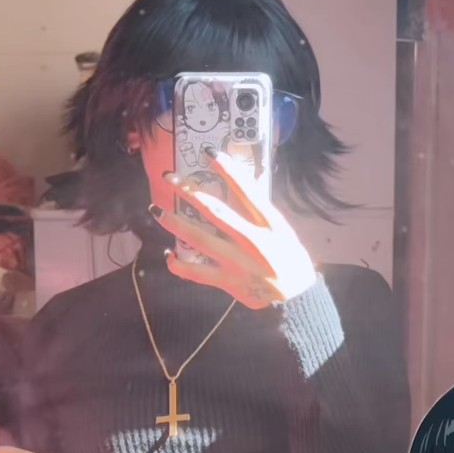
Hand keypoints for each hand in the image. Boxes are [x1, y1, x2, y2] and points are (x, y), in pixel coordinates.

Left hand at [152, 148, 316, 308]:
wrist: (296, 299)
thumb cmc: (291, 260)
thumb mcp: (284, 230)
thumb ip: (262, 210)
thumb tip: (246, 182)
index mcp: (269, 224)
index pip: (246, 191)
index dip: (227, 170)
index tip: (209, 153)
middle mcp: (252, 240)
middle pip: (215, 211)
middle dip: (190, 192)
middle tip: (169, 178)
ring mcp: (237, 261)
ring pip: (199, 239)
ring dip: (175, 223)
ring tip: (157, 211)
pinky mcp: (228, 281)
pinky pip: (197, 273)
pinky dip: (179, 264)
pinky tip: (168, 254)